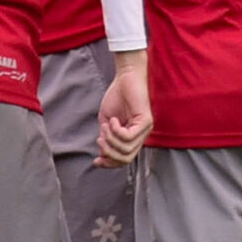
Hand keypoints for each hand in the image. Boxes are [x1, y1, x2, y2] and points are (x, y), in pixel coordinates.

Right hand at [94, 50, 153, 166]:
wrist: (126, 77)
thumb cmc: (117, 96)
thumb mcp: (107, 122)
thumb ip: (106, 138)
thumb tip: (103, 155)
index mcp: (133, 138)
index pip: (124, 160)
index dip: (109, 164)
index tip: (96, 161)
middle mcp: (142, 136)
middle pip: (126, 159)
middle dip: (109, 154)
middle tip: (99, 140)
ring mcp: (145, 130)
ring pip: (126, 149)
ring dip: (110, 139)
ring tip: (105, 126)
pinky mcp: (146, 121)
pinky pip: (128, 137)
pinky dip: (116, 130)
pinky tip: (113, 120)